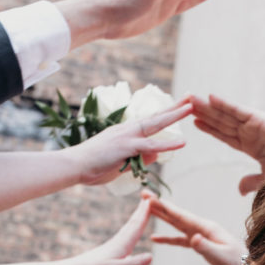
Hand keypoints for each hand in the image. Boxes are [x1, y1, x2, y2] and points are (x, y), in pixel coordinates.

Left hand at [58, 199, 153, 264]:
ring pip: (128, 230)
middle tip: (150, 196)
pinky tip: (130, 236)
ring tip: (143, 211)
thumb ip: (132, 264)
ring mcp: (112, 247)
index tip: (153, 199)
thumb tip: (150, 256)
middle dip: (142, 210)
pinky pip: (124, 238)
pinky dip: (131, 232)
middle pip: (132, 224)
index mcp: (120, 246)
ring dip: (137, 219)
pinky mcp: (108, 253)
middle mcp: (117, 244)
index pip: (136, 226)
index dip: (145, 213)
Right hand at [66, 103, 191, 186]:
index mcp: (125, 133)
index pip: (150, 121)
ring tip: (191, 107)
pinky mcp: (126, 147)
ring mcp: (127, 137)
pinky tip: (182, 142)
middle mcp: (127, 130)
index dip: (165, 113)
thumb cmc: (93, 166)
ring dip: (174, 115)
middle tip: (191, 97)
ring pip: (155, 124)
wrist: (73, 166)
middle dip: (174, 107)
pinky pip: (150, 146)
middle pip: (156, 117)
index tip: (179, 105)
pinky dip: (167, 144)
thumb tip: (157, 156)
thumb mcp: (121, 163)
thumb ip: (139, 158)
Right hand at [148, 196, 243, 264]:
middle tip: (144, 195)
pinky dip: (167, 238)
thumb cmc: (236, 262)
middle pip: (176, 215)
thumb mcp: (220, 255)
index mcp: (206, 227)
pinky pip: (179, 239)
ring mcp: (200, 235)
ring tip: (146, 210)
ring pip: (176, 224)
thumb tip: (193, 238)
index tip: (151, 198)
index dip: (164, 206)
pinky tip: (155, 238)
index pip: (181, 216)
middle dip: (160, 206)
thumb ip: (206, 247)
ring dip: (162, 217)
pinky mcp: (200, 244)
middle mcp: (202, 228)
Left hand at [190, 94, 264, 194]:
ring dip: (207, 106)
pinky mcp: (260, 119)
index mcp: (252, 146)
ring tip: (189, 98)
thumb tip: (239, 189)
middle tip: (185, 104)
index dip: (210, 128)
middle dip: (203, 114)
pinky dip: (223, 103)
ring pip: (225, 114)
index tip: (194, 122)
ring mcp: (254, 125)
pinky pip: (237, 110)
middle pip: (221, 122)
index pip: (225, 135)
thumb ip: (251, 181)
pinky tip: (209, 98)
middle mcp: (251, 133)